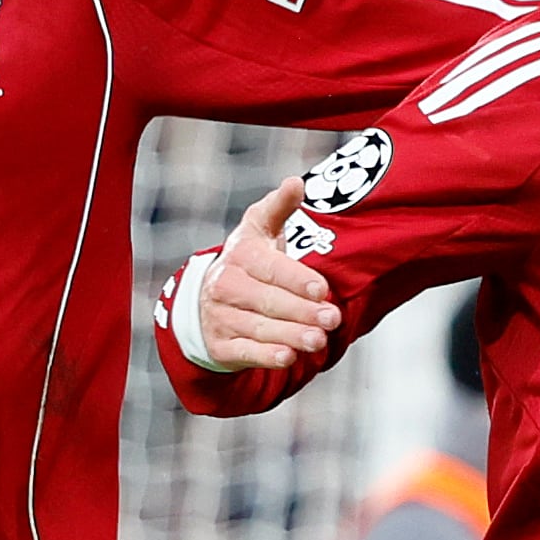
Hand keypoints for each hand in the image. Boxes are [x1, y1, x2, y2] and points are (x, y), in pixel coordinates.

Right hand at [198, 178, 339, 369]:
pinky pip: (245, 352)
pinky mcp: (221, 345)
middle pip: (268, 301)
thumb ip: (279, 207)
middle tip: (332, 319)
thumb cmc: (248, 260)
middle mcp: (225, 286)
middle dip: (302, 312)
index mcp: (240, 254)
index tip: (322, 289)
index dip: (297, 279)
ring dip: (291, 335)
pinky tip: (287, 357)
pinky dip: (266, 356)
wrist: (207, 299)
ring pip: (259, 328)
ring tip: (318, 340)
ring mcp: (220, 317)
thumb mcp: (259, 229)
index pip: (271, 268)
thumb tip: (296, 182)